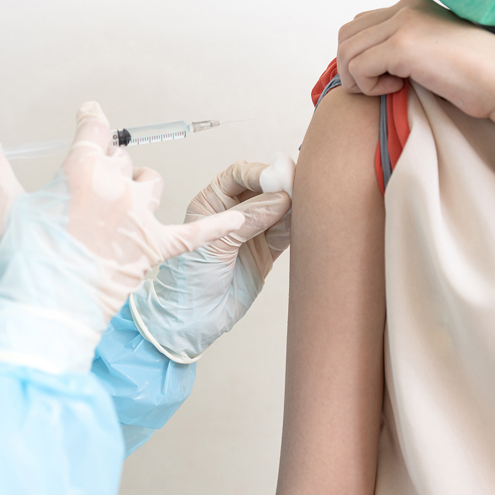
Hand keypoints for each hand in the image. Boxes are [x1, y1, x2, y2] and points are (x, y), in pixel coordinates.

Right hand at [0, 101, 246, 373]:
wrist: (46, 313)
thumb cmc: (22, 265)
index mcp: (80, 172)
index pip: (94, 131)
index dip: (93, 119)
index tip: (92, 114)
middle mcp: (116, 187)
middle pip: (120, 159)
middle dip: (106, 166)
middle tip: (90, 188)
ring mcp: (140, 218)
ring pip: (151, 182)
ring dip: (139, 187)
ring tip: (123, 204)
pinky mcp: (156, 248)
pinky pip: (197, 231)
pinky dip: (220, 223)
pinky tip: (243, 215)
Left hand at [129, 155, 293, 362]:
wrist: (194, 321)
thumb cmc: (188, 282)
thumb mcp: (215, 244)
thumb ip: (248, 219)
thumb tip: (281, 198)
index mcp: (211, 202)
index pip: (239, 175)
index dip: (259, 173)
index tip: (279, 178)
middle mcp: (233, 212)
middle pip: (264, 188)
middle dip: (281, 186)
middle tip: (298, 188)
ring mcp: (252, 232)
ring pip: (280, 209)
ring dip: (293, 206)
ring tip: (306, 205)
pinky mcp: (266, 251)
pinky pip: (287, 232)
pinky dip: (297, 227)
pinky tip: (305, 223)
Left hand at [336, 0, 494, 119]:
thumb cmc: (472, 76)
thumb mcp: (430, 50)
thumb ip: (401, 45)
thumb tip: (362, 61)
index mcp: (411, 4)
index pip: (360, 24)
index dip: (360, 55)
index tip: (383, 76)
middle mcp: (405, 7)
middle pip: (346, 35)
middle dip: (351, 67)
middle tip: (378, 86)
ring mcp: (403, 23)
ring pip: (346, 52)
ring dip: (359, 79)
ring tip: (389, 87)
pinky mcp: (402, 45)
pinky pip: (358, 68)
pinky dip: (370, 87)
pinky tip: (399, 88)